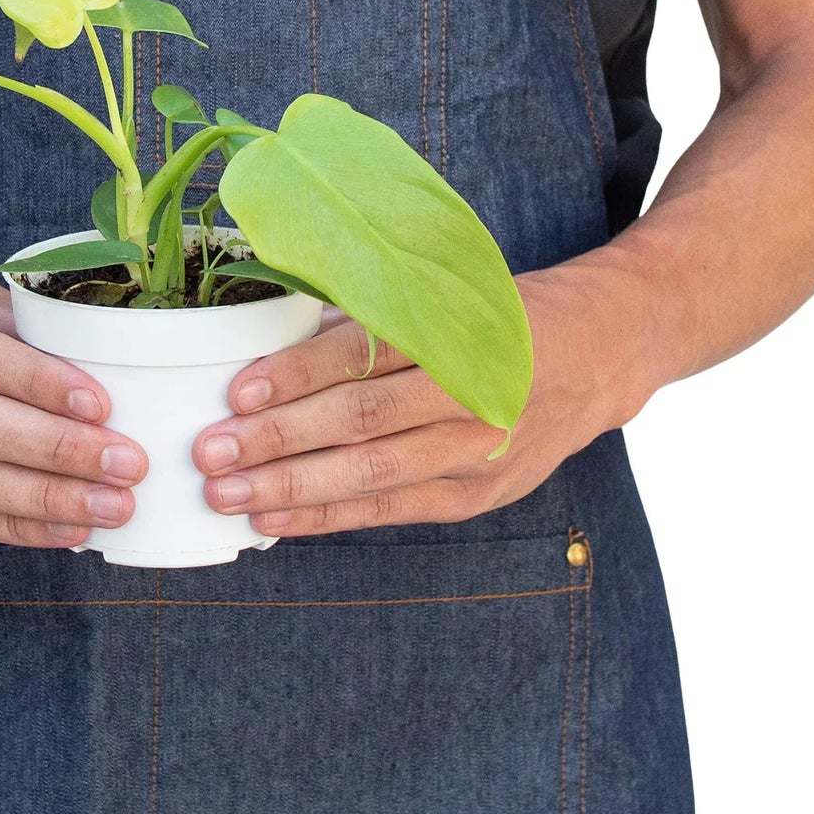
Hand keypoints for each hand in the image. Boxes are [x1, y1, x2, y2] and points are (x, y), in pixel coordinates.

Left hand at [191, 271, 631, 535]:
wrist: (602, 352)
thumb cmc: (504, 313)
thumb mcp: (447, 292)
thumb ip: (370, 316)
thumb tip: (277, 332)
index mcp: (459, 331)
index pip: (366, 356)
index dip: (297, 375)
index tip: (236, 390)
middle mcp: (473, 394)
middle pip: (362, 422)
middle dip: (278, 440)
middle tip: (211, 452)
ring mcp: (480, 451)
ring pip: (373, 475)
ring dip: (293, 488)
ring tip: (228, 495)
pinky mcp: (478, 494)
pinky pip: (392, 510)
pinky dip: (331, 517)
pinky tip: (278, 521)